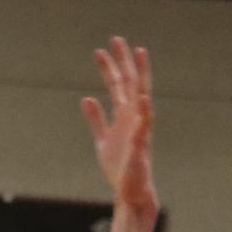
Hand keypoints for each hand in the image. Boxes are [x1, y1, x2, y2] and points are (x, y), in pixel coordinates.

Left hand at [82, 36, 155, 212]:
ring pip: (140, 97)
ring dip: (139, 76)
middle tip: (117, 39)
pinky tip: (143, 99)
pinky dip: (144, 113)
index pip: (118, 86)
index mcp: (124, 117)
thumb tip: (86, 98)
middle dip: (123, 62)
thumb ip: (96, 119)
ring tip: (139, 54)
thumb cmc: (120, 168)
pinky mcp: (140, 146)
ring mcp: (138, 130)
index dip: (110, 68)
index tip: (103, 49)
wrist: (131, 192)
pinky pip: (144, 127)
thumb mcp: (102, 140)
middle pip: (129, 84)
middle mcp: (133, 118)